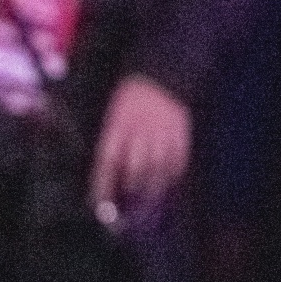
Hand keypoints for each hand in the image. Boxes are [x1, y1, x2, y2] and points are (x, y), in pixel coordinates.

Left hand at [90, 75, 191, 223]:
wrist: (158, 77)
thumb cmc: (130, 100)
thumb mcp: (113, 116)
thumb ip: (113, 144)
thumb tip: (112, 178)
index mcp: (118, 124)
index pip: (108, 160)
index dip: (103, 184)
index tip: (100, 204)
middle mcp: (140, 129)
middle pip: (136, 167)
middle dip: (131, 188)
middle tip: (128, 203)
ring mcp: (162, 131)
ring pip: (158, 167)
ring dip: (153, 186)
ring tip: (148, 197)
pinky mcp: (181, 132)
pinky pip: (178, 160)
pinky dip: (173, 175)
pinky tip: (167, 182)